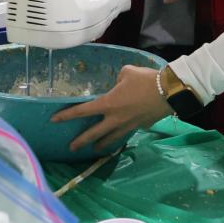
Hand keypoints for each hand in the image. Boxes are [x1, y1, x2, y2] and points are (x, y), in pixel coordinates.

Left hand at [52, 65, 170, 151]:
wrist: (169, 92)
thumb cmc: (146, 80)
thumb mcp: (127, 72)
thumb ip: (118, 78)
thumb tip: (119, 83)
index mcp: (108, 104)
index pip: (82, 111)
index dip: (67, 115)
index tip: (54, 120)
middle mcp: (115, 118)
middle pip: (94, 133)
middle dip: (81, 141)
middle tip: (71, 147)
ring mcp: (128, 125)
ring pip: (111, 138)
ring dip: (101, 144)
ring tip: (94, 150)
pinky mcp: (140, 126)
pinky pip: (127, 132)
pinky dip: (121, 135)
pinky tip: (120, 135)